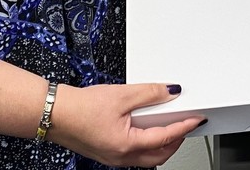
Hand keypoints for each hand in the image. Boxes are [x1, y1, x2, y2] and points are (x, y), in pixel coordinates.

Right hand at [53, 82, 203, 166]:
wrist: (54, 114)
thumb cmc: (79, 108)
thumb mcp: (121, 95)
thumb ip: (149, 93)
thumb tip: (170, 92)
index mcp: (127, 145)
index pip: (165, 138)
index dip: (184, 127)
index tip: (196, 119)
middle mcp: (121, 157)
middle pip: (159, 155)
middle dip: (176, 141)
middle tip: (186, 124)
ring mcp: (113, 158)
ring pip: (146, 158)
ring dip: (161, 144)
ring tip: (169, 125)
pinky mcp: (106, 152)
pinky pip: (134, 153)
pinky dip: (146, 143)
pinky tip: (145, 127)